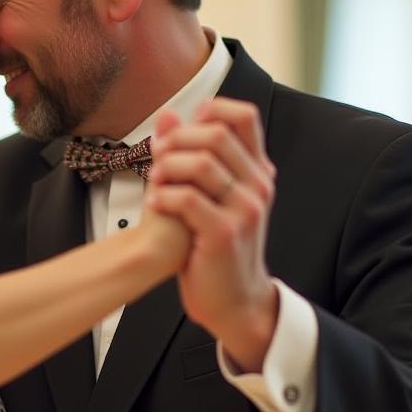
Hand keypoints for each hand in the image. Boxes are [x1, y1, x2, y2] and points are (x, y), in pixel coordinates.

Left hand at [147, 98, 278, 371]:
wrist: (235, 300)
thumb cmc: (216, 247)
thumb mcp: (213, 196)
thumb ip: (194, 155)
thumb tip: (167, 115)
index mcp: (257, 171)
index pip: (244, 116)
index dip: (209, 111)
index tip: (182, 132)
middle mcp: (258, 185)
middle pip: (215, 134)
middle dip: (176, 141)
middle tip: (156, 157)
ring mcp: (245, 209)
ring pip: (199, 163)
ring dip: (165, 169)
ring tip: (154, 183)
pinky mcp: (225, 233)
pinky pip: (187, 198)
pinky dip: (163, 197)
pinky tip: (154, 205)